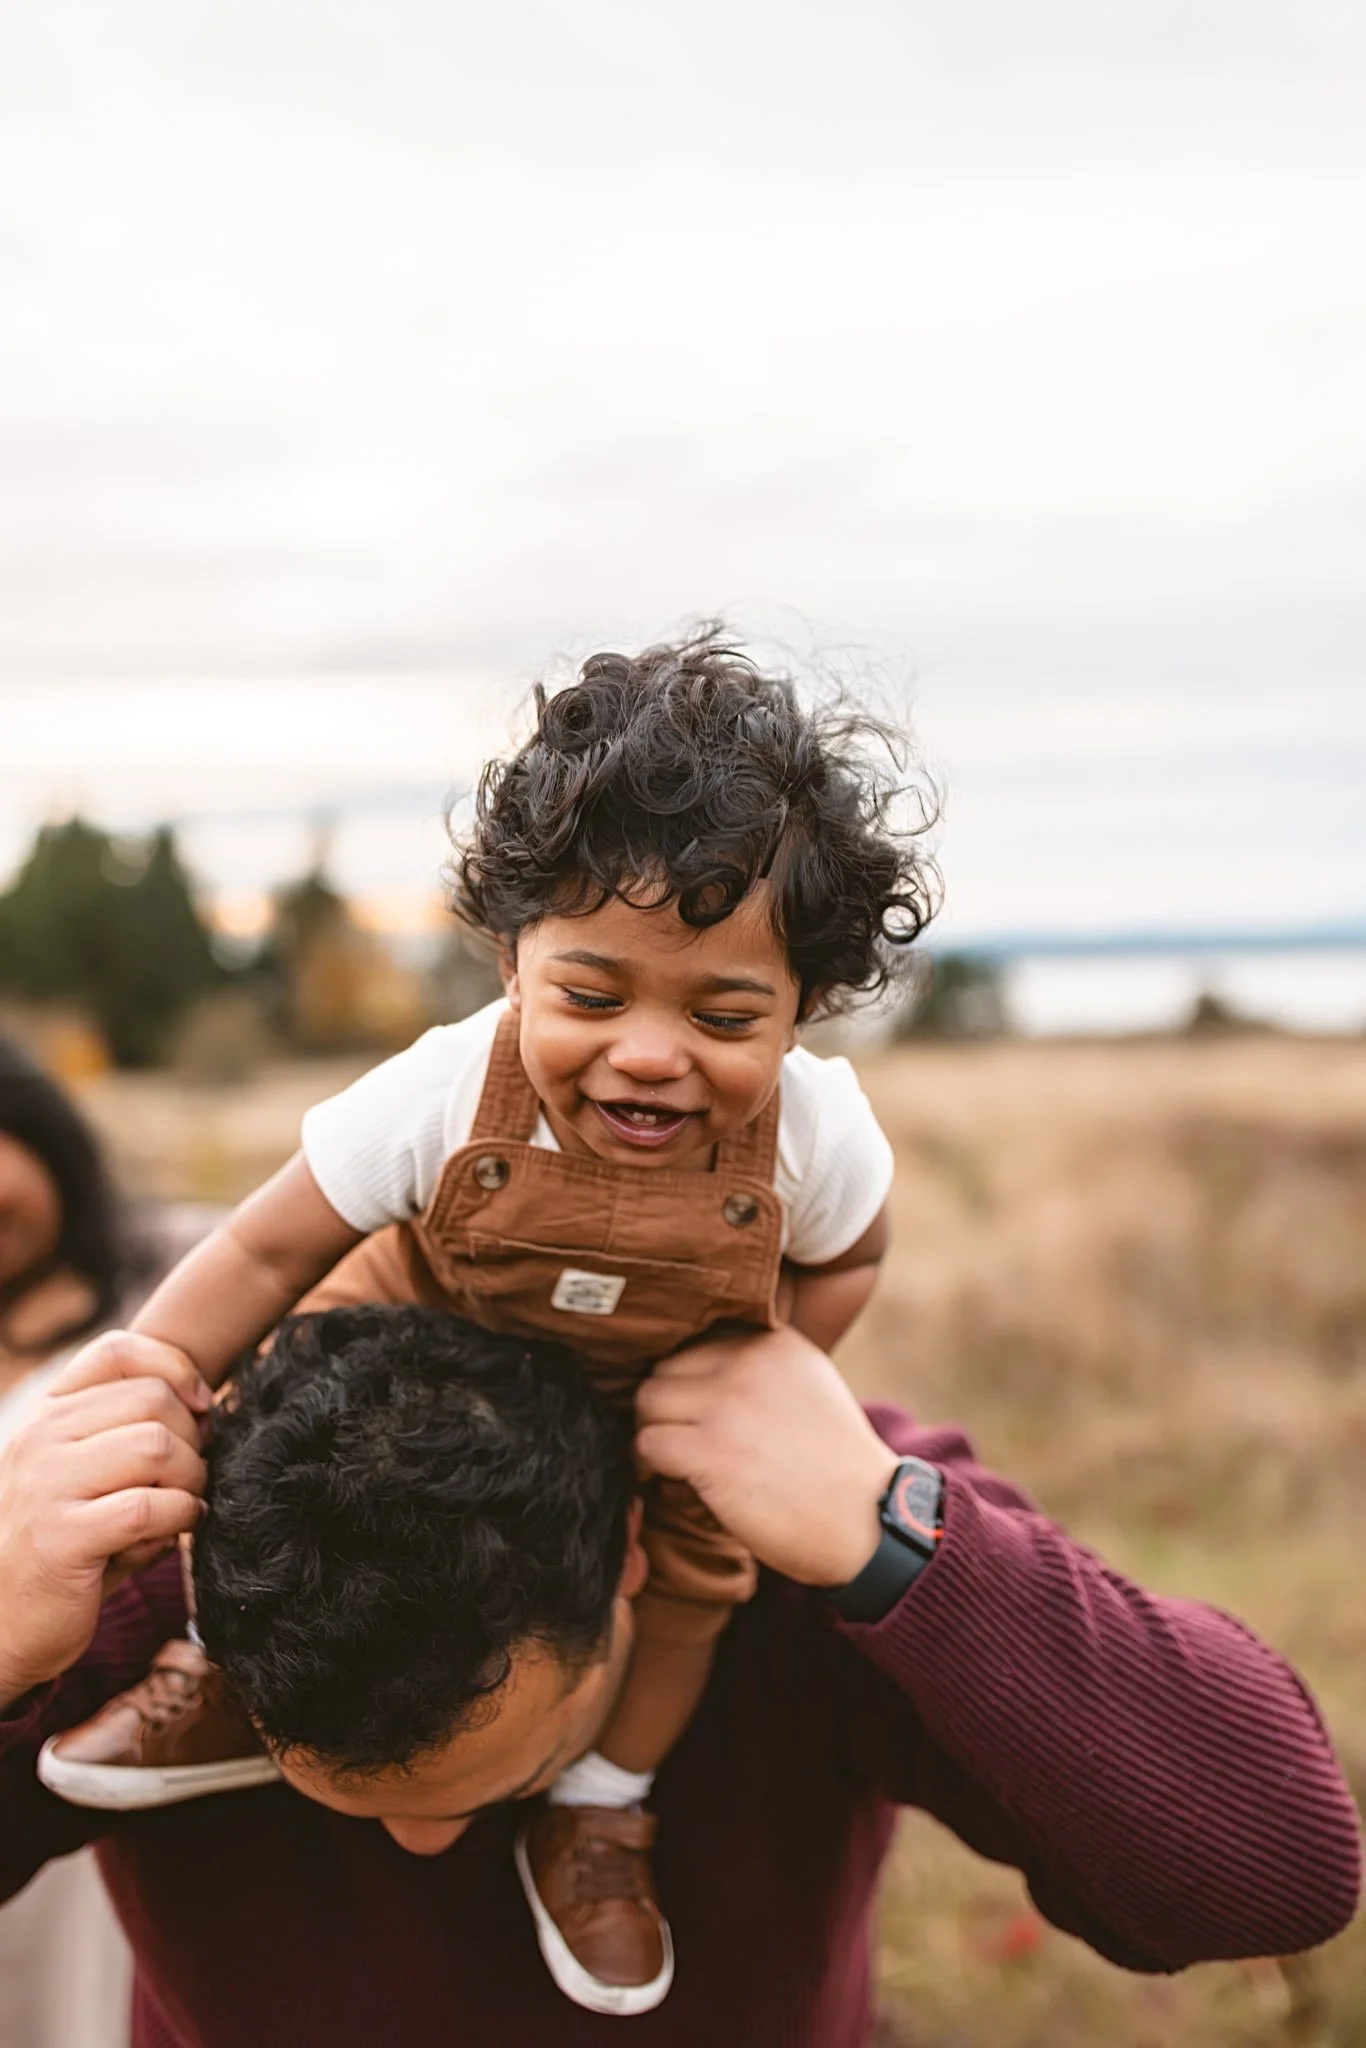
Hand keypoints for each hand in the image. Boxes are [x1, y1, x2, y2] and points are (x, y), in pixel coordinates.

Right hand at [0, 1333, 211, 1707]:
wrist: (2, 1623)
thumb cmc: (63, 1543)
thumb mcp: (87, 1475)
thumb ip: (131, 1433)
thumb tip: (207, 1408)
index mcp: (46, 1415)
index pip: (117, 1352)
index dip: (175, 1368)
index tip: (202, 1406)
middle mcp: (39, 1439)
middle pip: (152, 1399)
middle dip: (194, 1436)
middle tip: (194, 1474)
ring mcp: (45, 1486)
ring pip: (156, 1446)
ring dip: (191, 1478)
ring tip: (186, 1503)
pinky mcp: (61, 1538)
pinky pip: (148, 1507)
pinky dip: (179, 1517)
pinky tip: (172, 1534)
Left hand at [635, 1326, 899, 1586]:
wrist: (866, 1518)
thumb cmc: (834, 1464)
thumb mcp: (809, 1385)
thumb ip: (762, 1366)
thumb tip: (699, 1371)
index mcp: (774, 1341)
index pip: (696, 1341)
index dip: (688, 1380)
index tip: (694, 1411)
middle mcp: (747, 1361)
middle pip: (664, 1368)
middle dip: (667, 1406)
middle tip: (679, 1439)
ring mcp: (726, 1404)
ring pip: (647, 1401)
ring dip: (653, 1432)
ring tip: (670, 1460)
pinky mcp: (709, 1450)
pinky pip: (647, 1443)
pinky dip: (647, 1464)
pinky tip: (669, 1480)